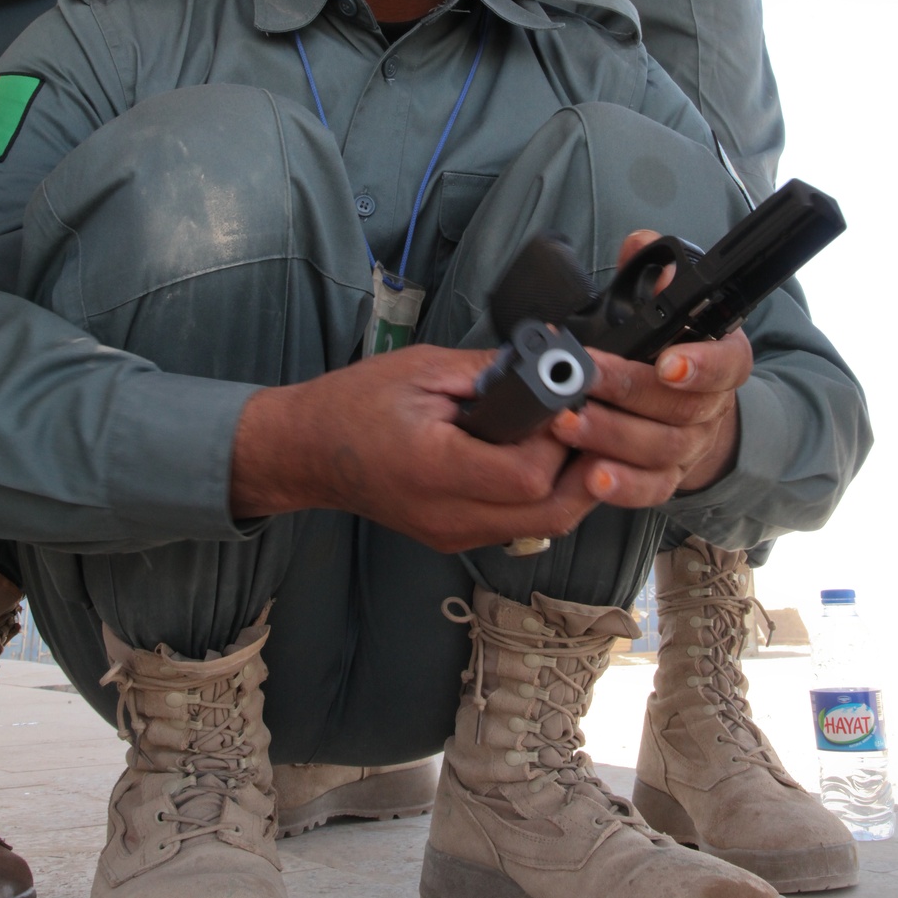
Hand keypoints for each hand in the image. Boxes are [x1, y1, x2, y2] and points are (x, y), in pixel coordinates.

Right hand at [230, 344, 596, 552]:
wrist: (307, 451)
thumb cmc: (355, 404)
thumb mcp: (423, 369)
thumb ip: (490, 370)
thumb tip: (549, 360)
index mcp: (435, 469)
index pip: (527, 476)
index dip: (560, 440)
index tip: (565, 403)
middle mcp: (448, 515)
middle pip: (551, 514)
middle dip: (583, 469)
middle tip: (589, 425)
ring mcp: (454, 534)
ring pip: (544, 526)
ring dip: (571, 485)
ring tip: (572, 438)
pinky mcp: (456, 537)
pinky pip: (520, 525)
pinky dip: (545, 496)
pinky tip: (543, 457)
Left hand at [550, 229, 751, 505]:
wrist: (684, 410)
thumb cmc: (665, 350)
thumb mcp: (664, 307)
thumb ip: (653, 276)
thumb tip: (642, 244)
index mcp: (721, 358)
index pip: (727, 362)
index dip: (702, 364)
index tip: (668, 363)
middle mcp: (711, 406)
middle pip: (679, 407)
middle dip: (627, 392)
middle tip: (582, 380)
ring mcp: (690, 447)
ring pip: (660, 448)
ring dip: (611, 436)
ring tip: (568, 423)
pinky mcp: (667, 479)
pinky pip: (651, 489)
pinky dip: (622, 487)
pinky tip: (589, 478)